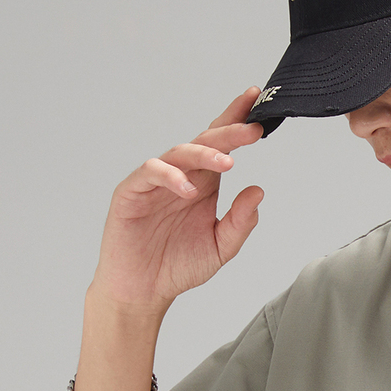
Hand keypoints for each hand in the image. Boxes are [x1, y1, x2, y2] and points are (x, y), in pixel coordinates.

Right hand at [88, 85, 268, 315]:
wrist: (143, 290)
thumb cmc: (177, 266)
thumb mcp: (220, 248)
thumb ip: (240, 222)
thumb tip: (258, 192)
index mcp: (204, 183)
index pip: (221, 145)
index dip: (236, 120)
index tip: (258, 101)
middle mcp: (181, 176)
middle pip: (204, 142)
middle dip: (229, 132)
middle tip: (252, 130)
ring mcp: (155, 182)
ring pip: (179, 153)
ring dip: (204, 154)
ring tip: (227, 163)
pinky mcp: (132, 192)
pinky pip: (151, 173)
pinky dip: (171, 177)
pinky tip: (189, 190)